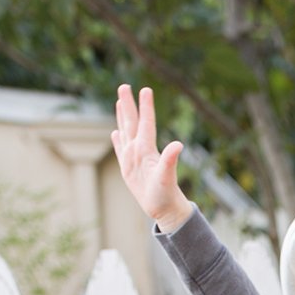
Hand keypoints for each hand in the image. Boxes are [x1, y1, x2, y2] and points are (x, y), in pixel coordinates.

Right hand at [112, 84, 192, 232]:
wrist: (164, 209)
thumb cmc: (166, 194)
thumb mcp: (166, 176)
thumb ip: (170, 159)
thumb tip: (179, 144)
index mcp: (148, 149)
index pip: (146, 123)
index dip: (146, 107)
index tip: (146, 89)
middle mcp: (140, 150)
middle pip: (132, 122)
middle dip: (128, 104)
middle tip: (124, 85)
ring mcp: (133, 158)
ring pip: (126, 132)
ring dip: (122, 116)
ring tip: (121, 101)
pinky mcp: (128, 168)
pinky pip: (121, 150)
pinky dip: (118, 140)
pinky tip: (116, 132)